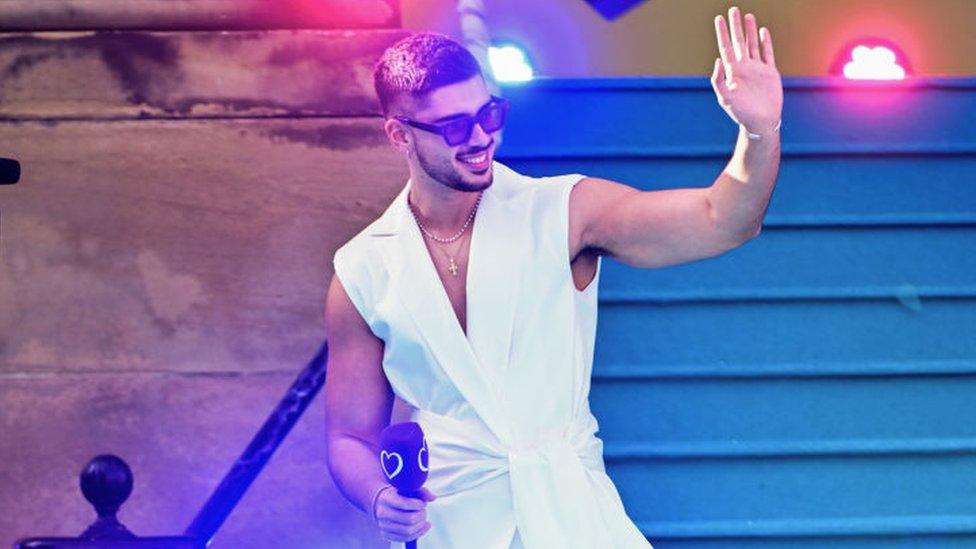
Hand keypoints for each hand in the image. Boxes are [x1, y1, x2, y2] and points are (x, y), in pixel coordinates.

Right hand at [374, 486, 436, 542]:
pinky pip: (405, 538)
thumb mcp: (407, 489)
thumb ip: (421, 491)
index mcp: (387, 498)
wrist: (382, 502)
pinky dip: (417, 533)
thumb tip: (433, 497)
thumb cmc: (397, 495)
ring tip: (422, 518)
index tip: (422, 504)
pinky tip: (422, 527)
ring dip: (420, 525)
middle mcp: (382, 512)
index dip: (417, 505)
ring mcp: (383, 525)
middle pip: (408, 519)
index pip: (403, 504)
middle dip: (421, 515)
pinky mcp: (386, 534)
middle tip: (423, 511)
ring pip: (408, 531)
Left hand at [711, 6, 782, 135]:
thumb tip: (718, 59)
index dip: (722, 33)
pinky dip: (765, 42)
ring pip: (753, 44)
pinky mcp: (770, 72)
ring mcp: (757, 69)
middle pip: (739, 41)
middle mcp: (743, 67)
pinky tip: (762, 32)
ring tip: (748, 16)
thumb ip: (718, 80)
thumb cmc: (740, 113)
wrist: (761, 122)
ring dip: (750, 30)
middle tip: (733, 10)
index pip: (725, 47)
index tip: (719, 19)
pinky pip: (767, 54)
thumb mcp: (725, 97)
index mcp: (731, 72)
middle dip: (735, 26)